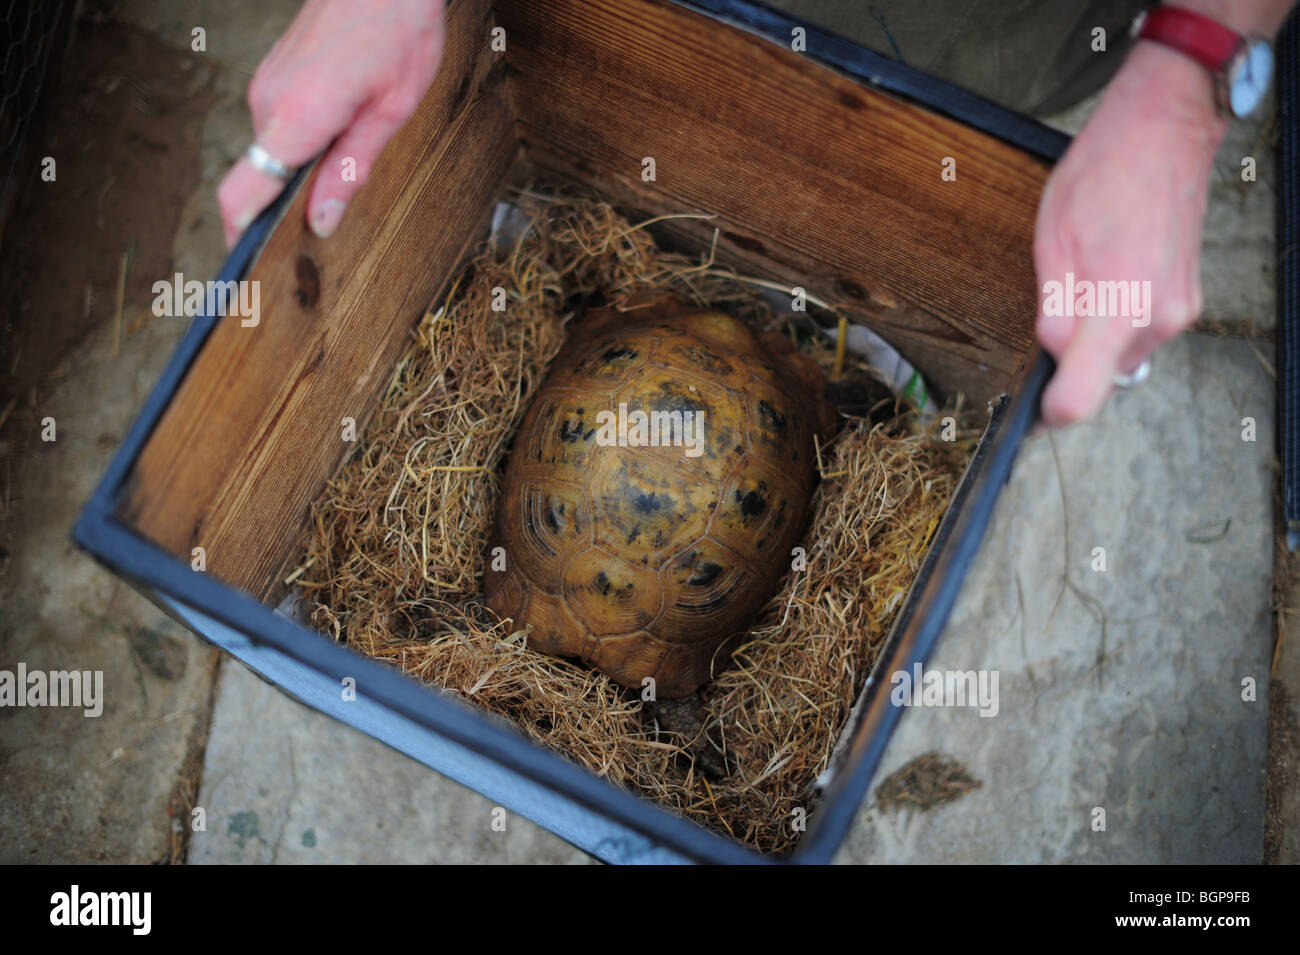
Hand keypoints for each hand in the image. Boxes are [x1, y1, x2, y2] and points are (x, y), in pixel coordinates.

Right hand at [217, 0, 445, 247]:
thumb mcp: (389, 113)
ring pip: (274, 152)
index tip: (247, 270)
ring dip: (302, 169)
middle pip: (262, 179)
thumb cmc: (398, 31)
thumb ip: (351, 171)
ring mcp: (265, 85)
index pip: (243, 193)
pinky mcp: (272, 76)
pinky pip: (278, 127)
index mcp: (296, 117)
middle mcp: (267, 101)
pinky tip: (342, 131)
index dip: (240, 238)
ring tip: (350, 159)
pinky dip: (302, 144)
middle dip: (287, 208)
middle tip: (324, 230)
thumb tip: (321, 222)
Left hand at [1033, 42, 1226, 425]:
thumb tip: (1051, 357)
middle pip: (1098, 377)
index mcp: (1120, 308)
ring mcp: (1179, 312)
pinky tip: (1106, 273)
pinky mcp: (1187, 302)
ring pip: (1118, 356)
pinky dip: (1114, 319)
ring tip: (1083, 275)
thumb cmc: (1102, 174)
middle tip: (1051, 308)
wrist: (1163, 129)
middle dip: (1068, 359)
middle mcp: (1158, 320)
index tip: (1029, 413)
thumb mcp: (1051, 244)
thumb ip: (1052, 312)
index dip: (1048, 413)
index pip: (1081, 399)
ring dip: (1092, 337)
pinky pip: (1138, 333)